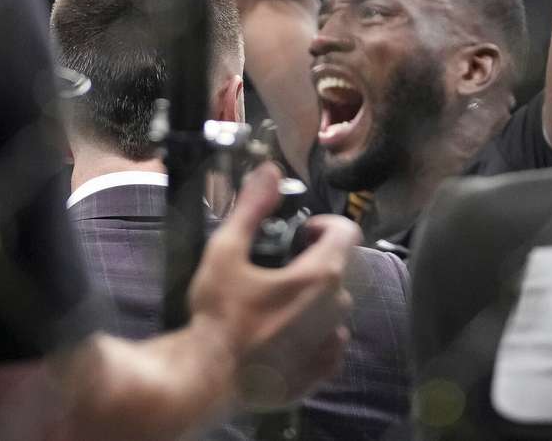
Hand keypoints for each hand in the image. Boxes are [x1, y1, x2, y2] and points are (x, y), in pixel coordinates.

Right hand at [188, 163, 360, 407]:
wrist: (205, 379)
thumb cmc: (217, 314)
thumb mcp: (226, 251)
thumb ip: (252, 208)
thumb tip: (270, 171)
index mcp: (321, 276)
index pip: (346, 232)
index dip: (323, 224)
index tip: (298, 232)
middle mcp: (335, 309)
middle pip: (338, 269)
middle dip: (313, 261)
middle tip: (278, 267)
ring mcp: (329, 344)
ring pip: (332, 308)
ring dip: (313, 298)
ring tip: (274, 301)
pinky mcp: (318, 373)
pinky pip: (328, 344)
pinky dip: (313, 335)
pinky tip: (281, 334)